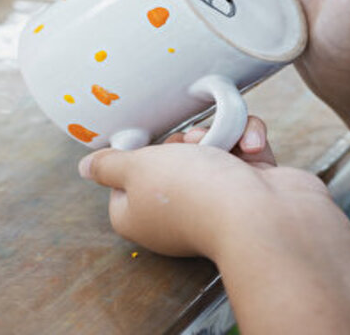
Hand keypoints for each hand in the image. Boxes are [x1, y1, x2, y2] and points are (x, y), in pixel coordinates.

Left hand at [77, 117, 337, 258]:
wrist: (263, 215)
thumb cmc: (194, 193)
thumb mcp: (137, 169)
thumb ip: (110, 165)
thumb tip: (86, 167)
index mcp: (142, 215)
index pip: (127, 182)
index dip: (136, 158)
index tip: (145, 146)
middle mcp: (180, 209)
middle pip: (173, 156)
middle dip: (184, 139)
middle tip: (189, 144)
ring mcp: (220, 197)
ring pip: (213, 145)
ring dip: (219, 134)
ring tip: (224, 144)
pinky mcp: (254, 184)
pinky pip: (246, 146)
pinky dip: (249, 139)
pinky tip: (252, 148)